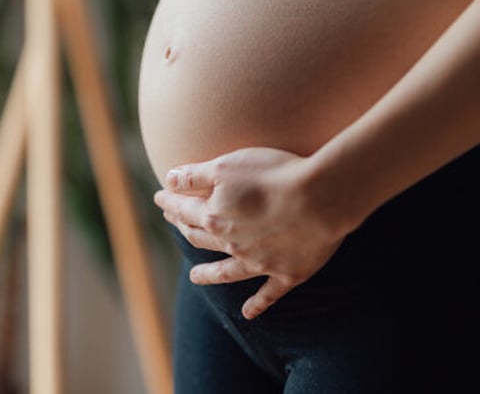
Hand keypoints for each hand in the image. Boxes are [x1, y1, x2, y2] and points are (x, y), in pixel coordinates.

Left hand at [153, 146, 344, 319]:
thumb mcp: (226, 166)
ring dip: (209, 274)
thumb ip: (195, 176)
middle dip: (185, 229)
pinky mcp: (287, 274)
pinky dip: (257, 305)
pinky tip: (248, 313)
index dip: (170, 202)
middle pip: (202, 238)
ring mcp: (259, 263)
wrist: (319, 199)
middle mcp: (232, 244)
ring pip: (226, 272)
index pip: (184, 210)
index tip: (160, 197)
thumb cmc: (273, 174)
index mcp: (215, 217)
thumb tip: (168, 179)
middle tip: (175, 224)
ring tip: (195, 277)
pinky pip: (268, 294)